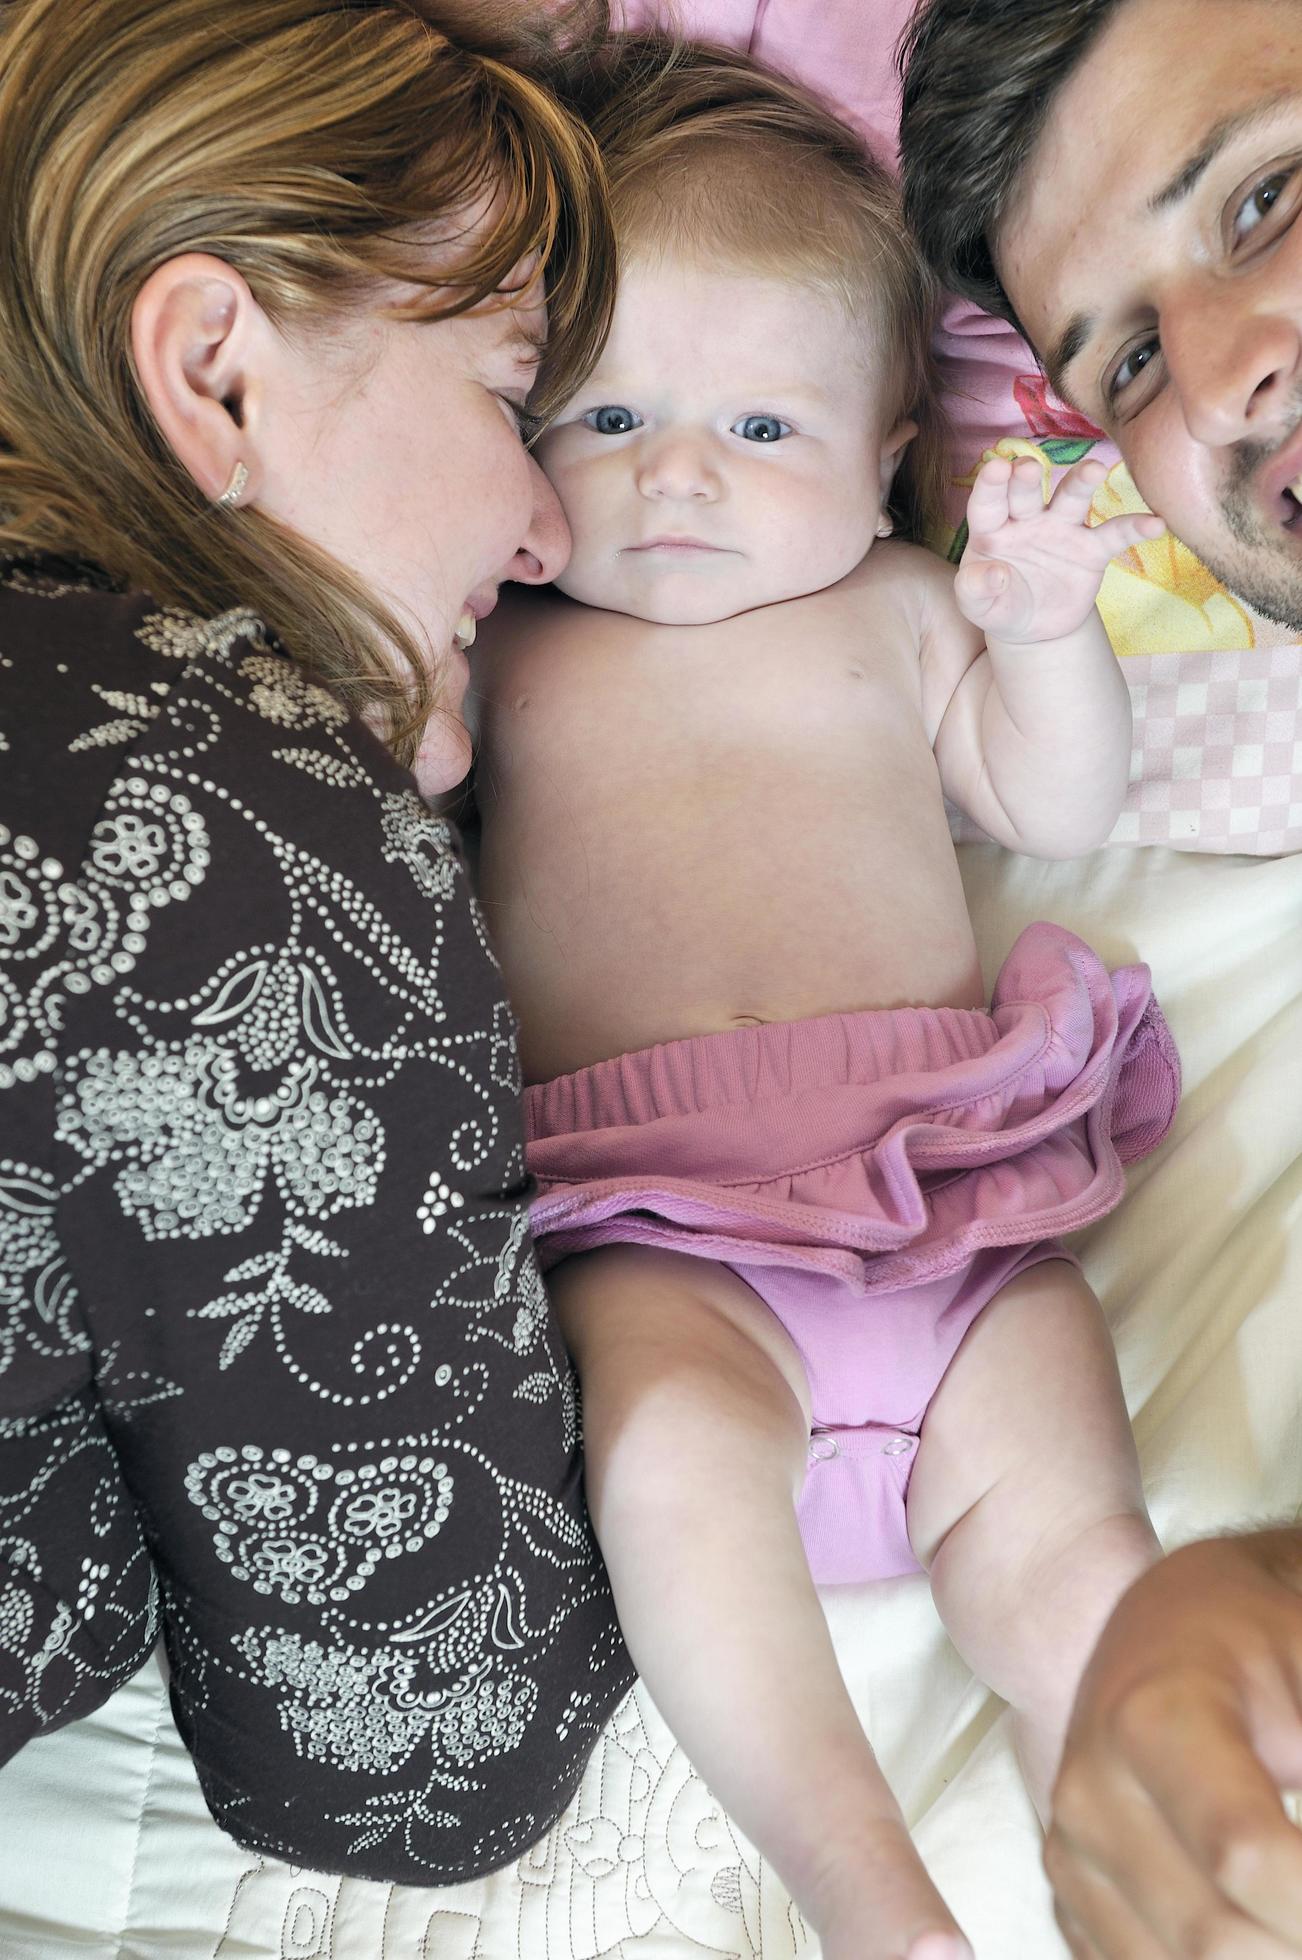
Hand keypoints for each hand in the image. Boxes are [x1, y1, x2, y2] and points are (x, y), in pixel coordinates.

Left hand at [955, 454, 1164, 643]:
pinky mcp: (1091, 549)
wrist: (1035, 628)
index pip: (987, 503)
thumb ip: (975, 590)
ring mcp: (1062, 530)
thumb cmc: (999, 606)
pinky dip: (1135, 528)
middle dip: (1027, 478)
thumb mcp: (978, 606)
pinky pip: (1115, 534)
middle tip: (1028, 468)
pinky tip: (1155, 523)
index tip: (997, 468)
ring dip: (1082, 482)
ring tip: (1095, 470)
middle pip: (1026, 492)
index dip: (990, 485)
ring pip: (1072, 498)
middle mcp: (1027, 520)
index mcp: (992, 530)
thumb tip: (993, 573)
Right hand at [1046, 1533, 1301, 1956]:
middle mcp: (1092, 1792)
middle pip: (1219, 1937)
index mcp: (1151, 1720)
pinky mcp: (1068, 1898)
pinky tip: (1261, 1928)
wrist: (1171, 1624)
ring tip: (1294, 1915)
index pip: (1248, 1853)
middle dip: (1299, 1938)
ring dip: (1267, 1954)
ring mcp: (1071, 1853)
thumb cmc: (1257, 1643)